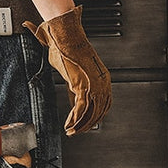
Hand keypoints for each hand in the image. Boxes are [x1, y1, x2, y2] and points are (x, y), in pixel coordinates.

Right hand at [24, 6, 111, 134]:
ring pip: (91, 113)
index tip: (86, 124)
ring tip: (71, 131)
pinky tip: (68, 124)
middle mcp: (100, 81)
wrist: (64, 35)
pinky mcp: (82, 85)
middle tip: (77, 132)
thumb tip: (73, 98)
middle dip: (87, 125)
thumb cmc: (66, 46)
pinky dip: (74, 119)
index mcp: (101, 77)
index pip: (104, 104)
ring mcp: (93, 84)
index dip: (94, 117)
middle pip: (99, 112)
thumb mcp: (72, 70)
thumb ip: (74, 85)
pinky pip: (80, 109)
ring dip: (80, 125)